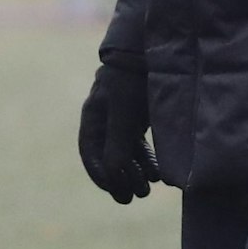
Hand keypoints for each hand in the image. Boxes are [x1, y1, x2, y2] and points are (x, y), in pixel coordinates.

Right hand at [78, 63, 159, 203]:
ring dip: (135, 172)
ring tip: (148, 188)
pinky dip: (146, 160)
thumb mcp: (123, 114)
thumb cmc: (132, 80)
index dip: (100, 175)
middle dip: (120, 179)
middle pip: (108, 156)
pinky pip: (139, 144)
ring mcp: (123, 116)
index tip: (115, 191)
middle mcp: (105, 118)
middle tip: (133, 197)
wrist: (150, 50)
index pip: (90, 153)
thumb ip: (116, 144)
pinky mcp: (140, 114)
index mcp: (93, 116)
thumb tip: (113, 176)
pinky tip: (157, 173)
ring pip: (125, 152)